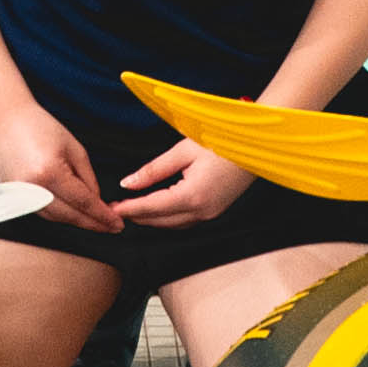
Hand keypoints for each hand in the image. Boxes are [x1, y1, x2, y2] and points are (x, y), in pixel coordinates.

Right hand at [0, 103, 118, 230]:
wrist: (5, 121)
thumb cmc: (40, 127)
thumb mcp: (74, 148)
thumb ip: (88, 178)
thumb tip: (96, 202)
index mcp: (50, 173)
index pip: (83, 202)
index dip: (103, 216)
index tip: (118, 224)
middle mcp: (33, 189)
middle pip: (70, 216)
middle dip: (93, 223)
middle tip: (113, 227)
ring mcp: (20, 196)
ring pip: (56, 218)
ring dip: (77, 220)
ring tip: (97, 220)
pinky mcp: (13, 198)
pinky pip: (43, 212)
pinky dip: (60, 213)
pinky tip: (74, 212)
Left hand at [113, 138, 252, 227]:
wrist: (256, 144)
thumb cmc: (222, 141)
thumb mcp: (183, 151)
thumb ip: (154, 169)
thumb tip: (130, 183)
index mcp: (192, 196)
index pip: (151, 207)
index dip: (129, 208)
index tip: (111, 208)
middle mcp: (202, 211)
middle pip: (160, 221)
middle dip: (136, 216)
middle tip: (115, 208)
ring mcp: (210, 214)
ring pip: (172, 225)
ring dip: (151, 219)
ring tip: (132, 208)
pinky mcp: (215, 212)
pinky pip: (185, 222)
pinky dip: (167, 218)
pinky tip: (157, 208)